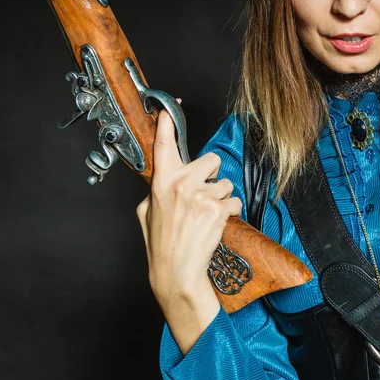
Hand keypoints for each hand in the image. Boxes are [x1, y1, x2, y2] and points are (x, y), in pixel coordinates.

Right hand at [136, 103, 241, 351]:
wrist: (176, 272)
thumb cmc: (161, 242)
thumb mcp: (146, 211)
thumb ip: (156, 189)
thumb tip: (165, 177)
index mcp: (161, 182)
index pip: (164, 144)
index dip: (167, 122)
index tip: (169, 107)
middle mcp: (181, 184)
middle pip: (211, 158)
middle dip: (212, 173)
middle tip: (203, 191)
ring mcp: (201, 196)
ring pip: (225, 182)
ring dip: (221, 196)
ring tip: (207, 213)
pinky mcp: (217, 209)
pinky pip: (233, 199)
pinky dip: (229, 210)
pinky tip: (216, 222)